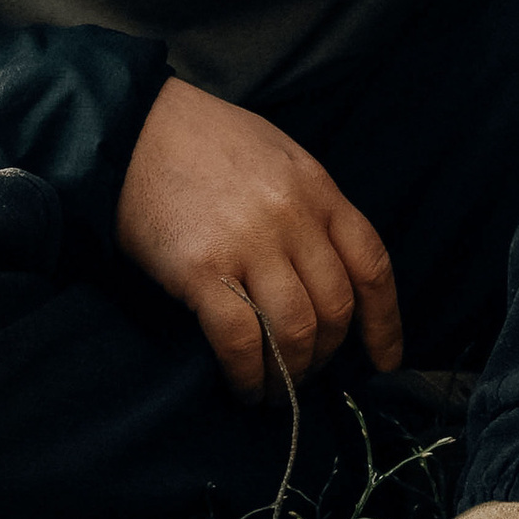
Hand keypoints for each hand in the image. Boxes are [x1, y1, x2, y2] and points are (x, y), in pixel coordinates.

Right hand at [115, 75, 403, 396]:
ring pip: (295, 331)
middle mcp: (293, 217)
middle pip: (335, 307)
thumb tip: (326, 274)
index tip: (384, 361)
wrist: (134, 129)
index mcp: (317, 190)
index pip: (371, 264)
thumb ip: (310, 208)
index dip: (384, 322)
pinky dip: (248, 375)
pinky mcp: (202, 269)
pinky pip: (241, 340)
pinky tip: (243, 387)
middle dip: (326, 353)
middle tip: (307, 371)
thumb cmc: (206, 143)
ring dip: (290, 374)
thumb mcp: (278, 158)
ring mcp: (249, 243)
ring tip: (275, 389)